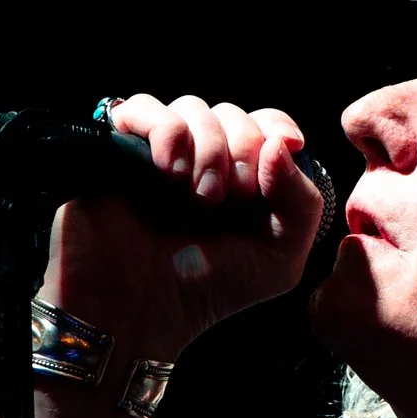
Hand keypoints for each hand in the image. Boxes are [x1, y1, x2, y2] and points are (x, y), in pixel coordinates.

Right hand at [41, 93, 324, 359]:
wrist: (141, 311)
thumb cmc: (208, 289)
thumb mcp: (279, 258)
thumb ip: (301, 202)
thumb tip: (279, 145)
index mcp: (240, 177)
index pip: (264, 123)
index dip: (276, 128)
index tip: (286, 148)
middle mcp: (200, 159)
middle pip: (231, 113)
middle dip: (242, 146)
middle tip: (233, 195)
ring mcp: (157, 152)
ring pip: (191, 107)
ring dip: (207, 146)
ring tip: (200, 197)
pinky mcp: (115, 148)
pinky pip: (141, 108)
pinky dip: (165, 131)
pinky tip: (170, 171)